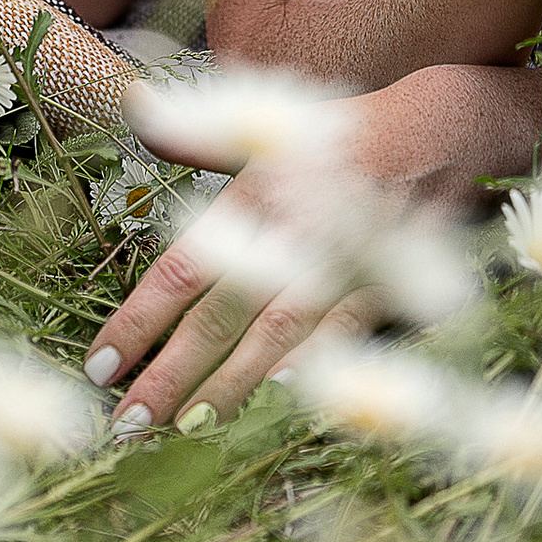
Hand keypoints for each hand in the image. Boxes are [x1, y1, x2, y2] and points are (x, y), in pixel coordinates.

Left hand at [82, 64, 541, 434]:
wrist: (443, 129)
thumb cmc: (344, 136)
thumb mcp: (270, 127)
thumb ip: (198, 134)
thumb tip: (137, 109)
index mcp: (253, 191)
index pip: (181, 266)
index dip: (139, 319)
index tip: (98, 364)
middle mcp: (291, 228)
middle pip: (219, 313)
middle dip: (170, 372)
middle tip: (124, 423)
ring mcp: (340, 260)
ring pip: (273, 335)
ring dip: (226, 388)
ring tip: (180, 432)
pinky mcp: (385, 283)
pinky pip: (342, 336)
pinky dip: (311, 368)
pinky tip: (277, 404)